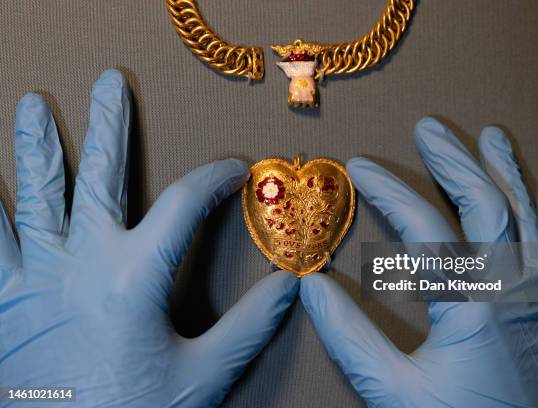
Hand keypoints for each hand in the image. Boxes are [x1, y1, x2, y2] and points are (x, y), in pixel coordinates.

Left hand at [0, 69, 298, 406]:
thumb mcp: (203, 376)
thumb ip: (249, 326)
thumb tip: (290, 285)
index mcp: (134, 277)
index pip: (185, 206)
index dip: (214, 179)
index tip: (231, 169)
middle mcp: (81, 265)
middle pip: (98, 178)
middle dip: (108, 126)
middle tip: (109, 84)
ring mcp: (35, 279)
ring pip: (33, 199)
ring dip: (35, 149)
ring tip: (30, 106)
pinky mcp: (3, 303)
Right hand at [300, 118, 537, 406]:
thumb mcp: (394, 393)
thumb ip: (350, 337)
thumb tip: (312, 287)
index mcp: (472, 304)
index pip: (425, 228)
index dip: (390, 192)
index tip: (362, 168)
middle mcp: (516, 288)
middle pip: (487, 204)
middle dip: (454, 161)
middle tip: (429, 129)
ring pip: (530, 216)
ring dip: (508, 172)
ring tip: (491, 136)